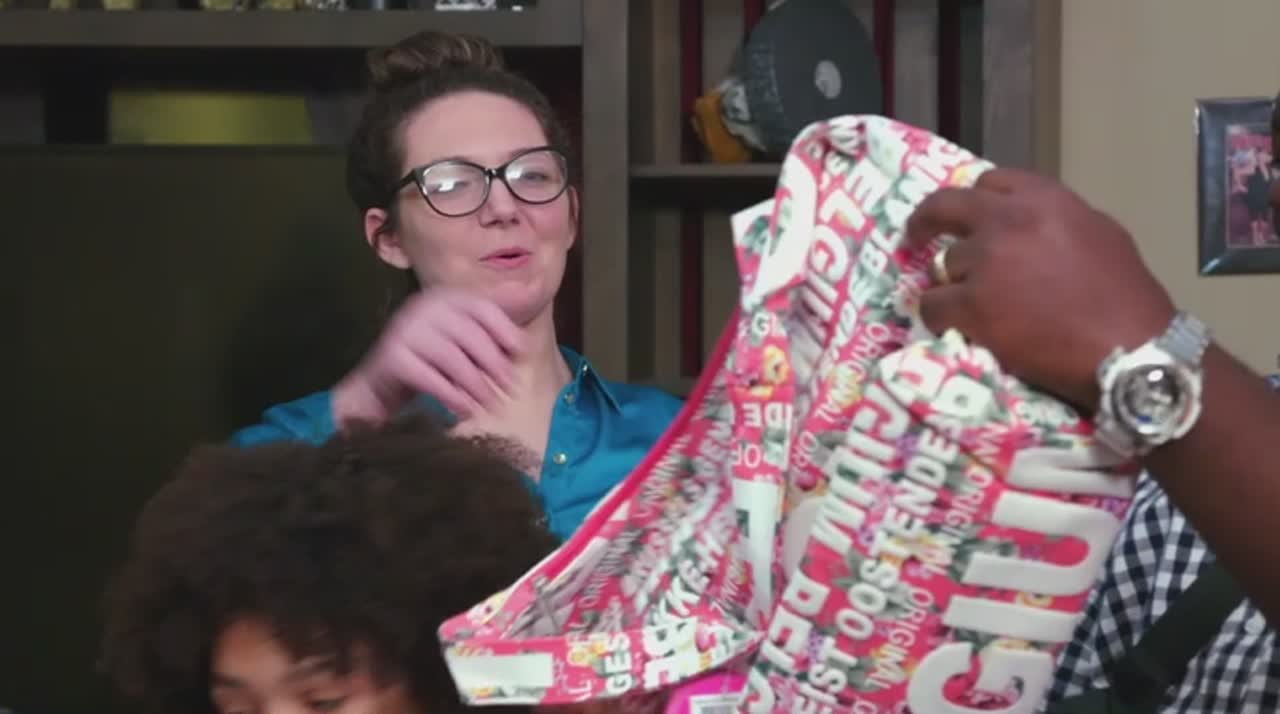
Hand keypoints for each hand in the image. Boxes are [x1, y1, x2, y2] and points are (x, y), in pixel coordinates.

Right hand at [332, 289, 523, 426]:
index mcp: (445, 297)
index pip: (482, 307)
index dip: (505, 329)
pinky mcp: (392, 357)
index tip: (522, 353)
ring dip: (477, 385)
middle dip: (495, 364)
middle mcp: (423, 306)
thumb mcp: (465, 342)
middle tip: (513, 390)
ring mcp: (404, 330)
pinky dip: (452, 396)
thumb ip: (493, 328)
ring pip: (451, 357)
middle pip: (469, 333)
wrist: (381, 384)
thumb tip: (527, 312)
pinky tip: (467, 412)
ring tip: (494, 406)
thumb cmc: (433, 361)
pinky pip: (429, 378)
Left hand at [904, 168, 1175, 410]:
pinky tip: (954, 327)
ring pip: (941, 267)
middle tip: (916, 236)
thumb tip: (1029, 225)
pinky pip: (932, 305)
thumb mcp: (1100, 235)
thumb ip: (1056, 221)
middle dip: (926, 220)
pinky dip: (939, 317)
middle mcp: (1009, 221)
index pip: (990, 182)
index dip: (975, 201)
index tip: (968, 218)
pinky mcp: (972, 305)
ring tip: (970, 307)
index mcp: (1044, 199)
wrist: (1130, 348)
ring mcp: (986, 262)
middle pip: (945, 207)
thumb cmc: (1125, 298)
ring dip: (951, 285)